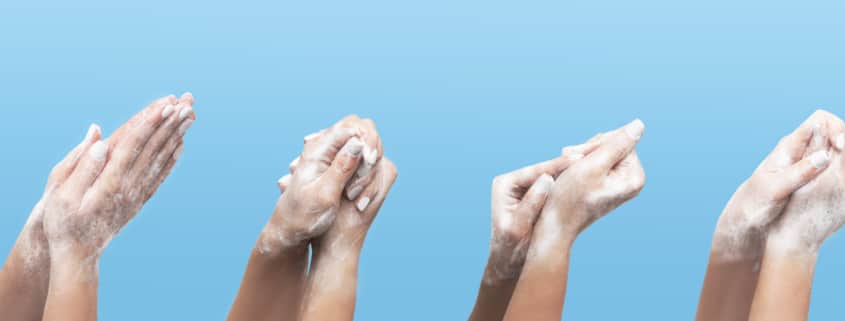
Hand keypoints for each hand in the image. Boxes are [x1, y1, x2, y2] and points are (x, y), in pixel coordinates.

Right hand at [41, 94, 195, 262]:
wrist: (77, 255)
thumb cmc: (63, 222)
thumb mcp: (61, 194)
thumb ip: (82, 167)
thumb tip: (100, 141)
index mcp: (110, 183)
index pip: (135, 146)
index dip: (151, 124)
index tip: (166, 105)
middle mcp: (130, 188)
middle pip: (154, 148)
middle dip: (171, 123)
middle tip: (188, 101)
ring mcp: (138, 195)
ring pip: (161, 158)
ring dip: (177, 135)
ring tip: (190, 114)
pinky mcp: (140, 200)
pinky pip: (160, 175)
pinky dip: (172, 158)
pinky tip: (181, 144)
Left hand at [259, 116, 373, 254]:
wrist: (290, 229)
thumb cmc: (303, 215)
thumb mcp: (324, 193)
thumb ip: (341, 167)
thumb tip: (358, 143)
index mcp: (316, 150)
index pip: (350, 127)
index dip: (366, 141)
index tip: (370, 161)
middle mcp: (322, 148)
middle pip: (358, 131)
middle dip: (369, 149)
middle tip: (368, 172)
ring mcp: (328, 156)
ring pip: (359, 145)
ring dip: (367, 164)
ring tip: (356, 192)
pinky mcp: (333, 166)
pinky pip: (356, 159)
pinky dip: (362, 172)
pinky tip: (356, 194)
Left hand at [483, 139, 600, 284]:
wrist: (510, 262)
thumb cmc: (510, 250)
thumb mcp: (518, 228)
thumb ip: (530, 204)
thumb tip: (547, 178)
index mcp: (505, 184)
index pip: (536, 171)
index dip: (558, 164)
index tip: (578, 157)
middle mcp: (514, 181)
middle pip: (546, 169)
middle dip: (568, 164)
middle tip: (591, 155)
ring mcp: (526, 186)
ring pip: (553, 175)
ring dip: (572, 171)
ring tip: (593, 162)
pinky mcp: (537, 193)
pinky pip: (556, 184)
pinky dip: (570, 181)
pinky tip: (588, 176)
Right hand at [532, 119, 645, 252]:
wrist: (554, 224)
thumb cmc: (570, 198)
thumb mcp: (592, 166)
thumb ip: (616, 144)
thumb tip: (639, 124)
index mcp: (633, 177)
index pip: (622, 140)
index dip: (598, 143)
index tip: (579, 157)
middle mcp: (630, 180)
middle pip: (613, 145)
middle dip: (589, 149)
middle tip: (570, 160)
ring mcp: (617, 183)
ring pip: (601, 152)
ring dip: (581, 155)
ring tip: (568, 169)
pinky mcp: (605, 184)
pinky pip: (595, 162)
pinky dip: (580, 164)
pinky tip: (570, 174)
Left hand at [714, 110, 836, 260]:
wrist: (746, 218)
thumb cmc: (756, 202)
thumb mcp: (776, 188)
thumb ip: (799, 172)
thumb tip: (825, 156)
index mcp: (789, 146)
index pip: (820, 121)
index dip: (836, 128)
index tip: (841, 145)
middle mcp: (800, 151)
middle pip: (833, 133)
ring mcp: (807, 164)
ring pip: (834, 151)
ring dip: (844, 159)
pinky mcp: (812, 178)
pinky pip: (832, 167)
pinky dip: (840, 171)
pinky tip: (843, 184)